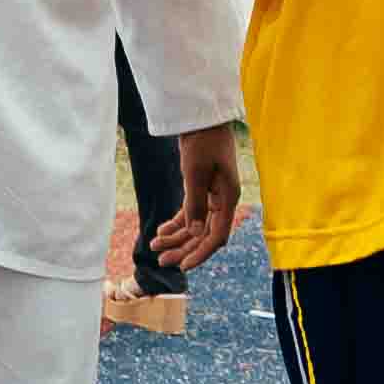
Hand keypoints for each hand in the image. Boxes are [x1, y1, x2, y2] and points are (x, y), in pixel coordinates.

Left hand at [157, 122, 248, 269]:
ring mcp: (213, 195)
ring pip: (196, 225)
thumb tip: (195, 234)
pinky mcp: (202, 188)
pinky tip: (160, 231)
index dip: (200, 254)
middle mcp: (223, 200)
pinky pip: (190, 212)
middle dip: (183, 249)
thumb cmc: (202, 141)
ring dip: (177, 238)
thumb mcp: (195, 173)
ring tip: (154, 246)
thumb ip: (195, 204)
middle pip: (204, 234)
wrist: (201, 116)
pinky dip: (176, 223)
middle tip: (161, 261)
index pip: (216, 236)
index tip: (183, 267)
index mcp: (228, 198)